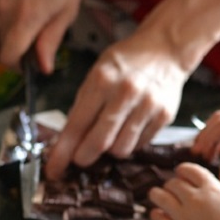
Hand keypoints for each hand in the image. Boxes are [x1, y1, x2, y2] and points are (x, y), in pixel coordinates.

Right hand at [0, 0, 85, 72]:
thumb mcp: (68, 9)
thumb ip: (52, 39)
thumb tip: (43, 66)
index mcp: (25, 20)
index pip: (7, 56)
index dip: (17, 66)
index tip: (29, 66)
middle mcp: (5, 11)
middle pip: (4, 44)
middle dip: (20, 47)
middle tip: (42, 38)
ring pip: (3, 27)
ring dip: (17, 29)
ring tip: (39, 12)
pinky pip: (1, 10)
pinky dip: (13, 13)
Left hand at [44, 31, 187, 179]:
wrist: (165, 48)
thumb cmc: (125, 63)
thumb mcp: (97, 73)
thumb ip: (83, 105)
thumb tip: (67, 142)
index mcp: (102, 80)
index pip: (77, 125)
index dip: (62, 152)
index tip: (53, 170)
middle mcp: (125, 93)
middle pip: (99, 143)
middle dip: (84, 157)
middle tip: (80, 159)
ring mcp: (148, 105)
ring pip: (121, 149)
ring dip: (110, 150)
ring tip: (110, 135)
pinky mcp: (164, 116)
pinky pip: (140, 145)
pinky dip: (130, 143)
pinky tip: (129, 128)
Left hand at [149, 159, 219, 219]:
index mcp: (212, 189)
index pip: (189, 170)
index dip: (183, 171)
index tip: (182, 174)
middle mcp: (194, 199)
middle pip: (172, 183)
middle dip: (172, 184)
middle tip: (174, 191)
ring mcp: (181, 217)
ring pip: (158, 196)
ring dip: (158, 195)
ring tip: (160, 199)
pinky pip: (157, 218)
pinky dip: (156, 214)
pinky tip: (161, 216)